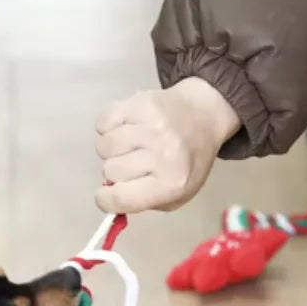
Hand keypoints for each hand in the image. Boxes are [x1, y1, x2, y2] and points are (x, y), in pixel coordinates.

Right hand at [94, 77, 239, 213]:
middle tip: (131, 163)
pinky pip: (104, 121)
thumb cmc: (188, 162)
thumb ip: (142, 202)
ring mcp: (152, 125)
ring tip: (129, 145)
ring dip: (111, 149)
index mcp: (172, 183)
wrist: (202, 116)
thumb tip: (109, 196)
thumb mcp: (175, 196)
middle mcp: (163, 154)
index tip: (104, 195)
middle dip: (115, 171)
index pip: (121, 198)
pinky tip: (124, 128)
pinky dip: (108, 127)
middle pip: (110, 171)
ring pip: (104, 146)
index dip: (105, 199)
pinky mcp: (141, 103)